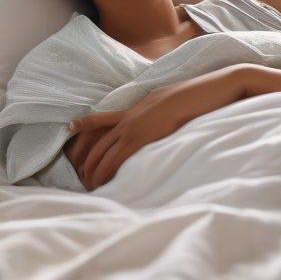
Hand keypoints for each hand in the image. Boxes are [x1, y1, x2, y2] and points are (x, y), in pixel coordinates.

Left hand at [66, 64, 251, 189]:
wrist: (210, 89)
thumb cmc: (196, 95)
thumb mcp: (169, 100)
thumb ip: (156, 111)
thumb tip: (154, 120)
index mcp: (135, 108)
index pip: (100, 119)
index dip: (83, 127)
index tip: (69, 130)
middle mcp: (129, 117)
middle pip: (96, 144)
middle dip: (87, 165)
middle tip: (86, 182)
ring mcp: (135, 126)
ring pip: (104, 155)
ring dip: (96, 174)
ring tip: (94, 190)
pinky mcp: (145, 137)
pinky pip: (119, 158)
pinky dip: (110, 173)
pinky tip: (107, 185)